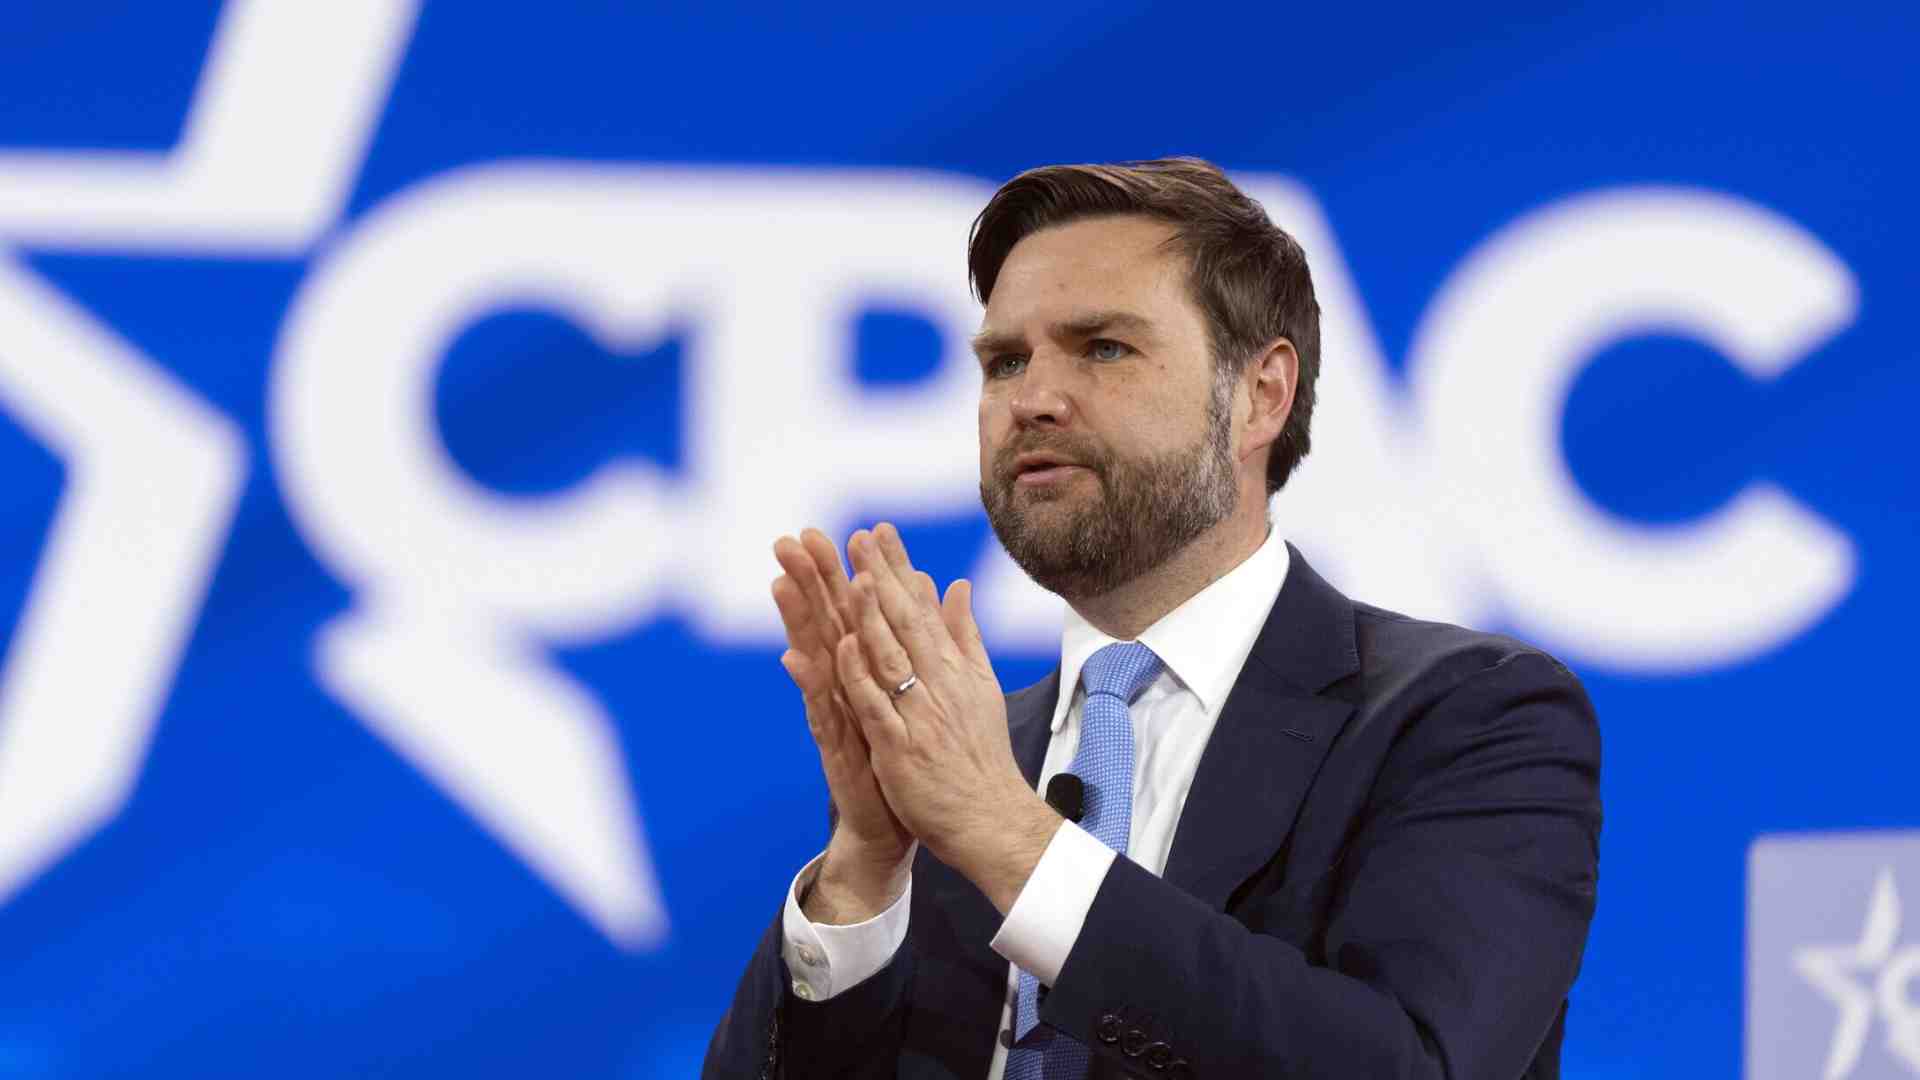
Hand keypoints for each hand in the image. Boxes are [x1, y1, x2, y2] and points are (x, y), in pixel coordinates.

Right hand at [772, 529, 913, 920]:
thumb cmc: (894, 752)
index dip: (833, 573)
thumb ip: (903, 648)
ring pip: (814, 661)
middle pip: (822, 626)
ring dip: (798, 624)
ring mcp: (833, 717)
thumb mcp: (903, 694)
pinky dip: (810, 686)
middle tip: (787, 541)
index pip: (845, 614)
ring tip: (781, 585)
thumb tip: (907, 604)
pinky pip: (820, 712)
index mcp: (862, 671)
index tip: (820, 531)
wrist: (891, 818)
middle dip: (806, 583)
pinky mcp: (834, 749)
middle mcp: (841, 688)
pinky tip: (797, 659)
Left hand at [834, 523, 1060, 912]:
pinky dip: (861, 676)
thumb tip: (957, 587)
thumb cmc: (980, 755)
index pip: (923, 609)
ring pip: (891, 657)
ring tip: (850, 576)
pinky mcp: (900, 749)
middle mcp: (940, 685)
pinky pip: (877, 706)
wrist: (990, 819)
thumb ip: (966, 636)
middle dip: (881, 576)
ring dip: (870, 615)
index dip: (899, 568)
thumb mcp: (980, 688)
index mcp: (955, 669)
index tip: (878, 532)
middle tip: (857, 537)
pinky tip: (842, 647)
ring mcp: (920, 715)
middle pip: (906, 623)